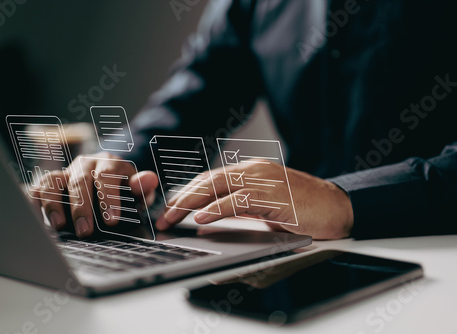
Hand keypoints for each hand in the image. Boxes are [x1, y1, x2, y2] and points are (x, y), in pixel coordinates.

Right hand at [32, 152, 158, 237]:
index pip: (107, 176)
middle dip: (82, 208)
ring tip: (59, 225)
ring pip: (54, 182)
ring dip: (54, 204)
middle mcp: (85, 164)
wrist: (107, 176)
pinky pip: (38, 187)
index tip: (112, 221)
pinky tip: (36, 216)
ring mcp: (66, 172)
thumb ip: (142, 186)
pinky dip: (34, 201)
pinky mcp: (51, 182)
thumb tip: (149, 180)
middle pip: (80, 182)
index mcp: (109, 163)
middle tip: (86, 231)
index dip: (109, 198)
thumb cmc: (122, 188)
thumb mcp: (137, 188)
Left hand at [156, 160, 352, 239]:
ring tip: (174, 217)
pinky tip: (203, 218)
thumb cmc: (303, 207)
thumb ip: (240, 205)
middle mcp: (255, 170)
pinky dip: (218, 209)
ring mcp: (265, 181)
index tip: (171, 206)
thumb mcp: (265, 203)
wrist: (338, 207)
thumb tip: (211, 215)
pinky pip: (239, 201)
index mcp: (251, 170)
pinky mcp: (274, 196)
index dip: (188, 192)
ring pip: (219, 187)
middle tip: (165, 215)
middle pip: (209, 180)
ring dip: (192, 204)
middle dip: (182, 198)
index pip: (211, 178)